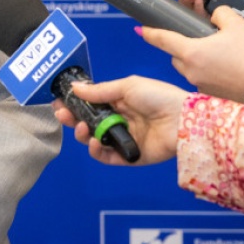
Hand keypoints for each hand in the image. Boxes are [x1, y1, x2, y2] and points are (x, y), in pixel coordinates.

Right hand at [52, 75, 187, 165]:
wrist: (183, 120)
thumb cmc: (159, 97)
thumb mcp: (127, 86)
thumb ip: (100, 91)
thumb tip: (75, 88)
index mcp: (118, 102)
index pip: (90, 104)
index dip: (74, 104)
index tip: (59, 102)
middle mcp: (119, 120)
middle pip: (88, 123)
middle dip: (73, 119)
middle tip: (63, 115)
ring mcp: (123, 139)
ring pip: (94, 140)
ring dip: (83, 134)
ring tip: (84, 128)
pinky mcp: (129, 157)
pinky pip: (107, 157)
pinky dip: (97, 151)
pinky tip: (96, 142)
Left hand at [138, 6, 243, 101]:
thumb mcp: (236, 25)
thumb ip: (220, 13)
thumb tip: (214, 14)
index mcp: (191, 52)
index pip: (162, 39)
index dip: (150, 32)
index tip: (141, 29)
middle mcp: (190, 70)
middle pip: (176, 53)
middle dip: (183, 44)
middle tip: (198, 37)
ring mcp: (199, 84)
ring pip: (188, 67)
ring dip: (195, 58)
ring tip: (216, 51)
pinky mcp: (209, 94)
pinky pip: (201, 78)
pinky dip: (207, 71)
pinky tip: (224, 66)